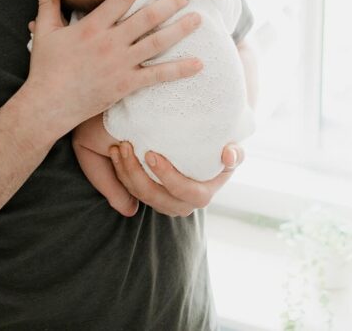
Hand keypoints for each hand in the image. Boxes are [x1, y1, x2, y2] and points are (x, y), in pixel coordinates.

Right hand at [24, 0, 203, 133]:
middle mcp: (110, 42)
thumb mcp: (44, 29)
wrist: (47, 105)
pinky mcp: (126, 84)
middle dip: (171, 3)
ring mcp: (120, 64)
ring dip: (180, 30)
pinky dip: (179, 69)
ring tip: (198, 19)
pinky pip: (157, 75)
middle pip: (147, 18)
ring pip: (157, 43)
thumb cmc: (45, 68)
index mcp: (92, 26)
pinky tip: (198, 64)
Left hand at [108, 142, 244, 216]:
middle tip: (126, 146)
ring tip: (118, 147)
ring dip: (124, 172)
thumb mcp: (234, 152)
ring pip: (138, 195)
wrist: (207, 159)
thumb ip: (236, 153)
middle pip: (154, 196)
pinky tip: (115, 152)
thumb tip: (229, 155)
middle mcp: (181, 205)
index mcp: (202, 196)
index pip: (183, 191)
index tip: (151, 154)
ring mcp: (163, 203)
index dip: (166, 176)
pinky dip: (120, 173)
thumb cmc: (221, 152)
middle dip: (136, 173)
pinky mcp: (150, 197)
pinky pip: (130, 191)